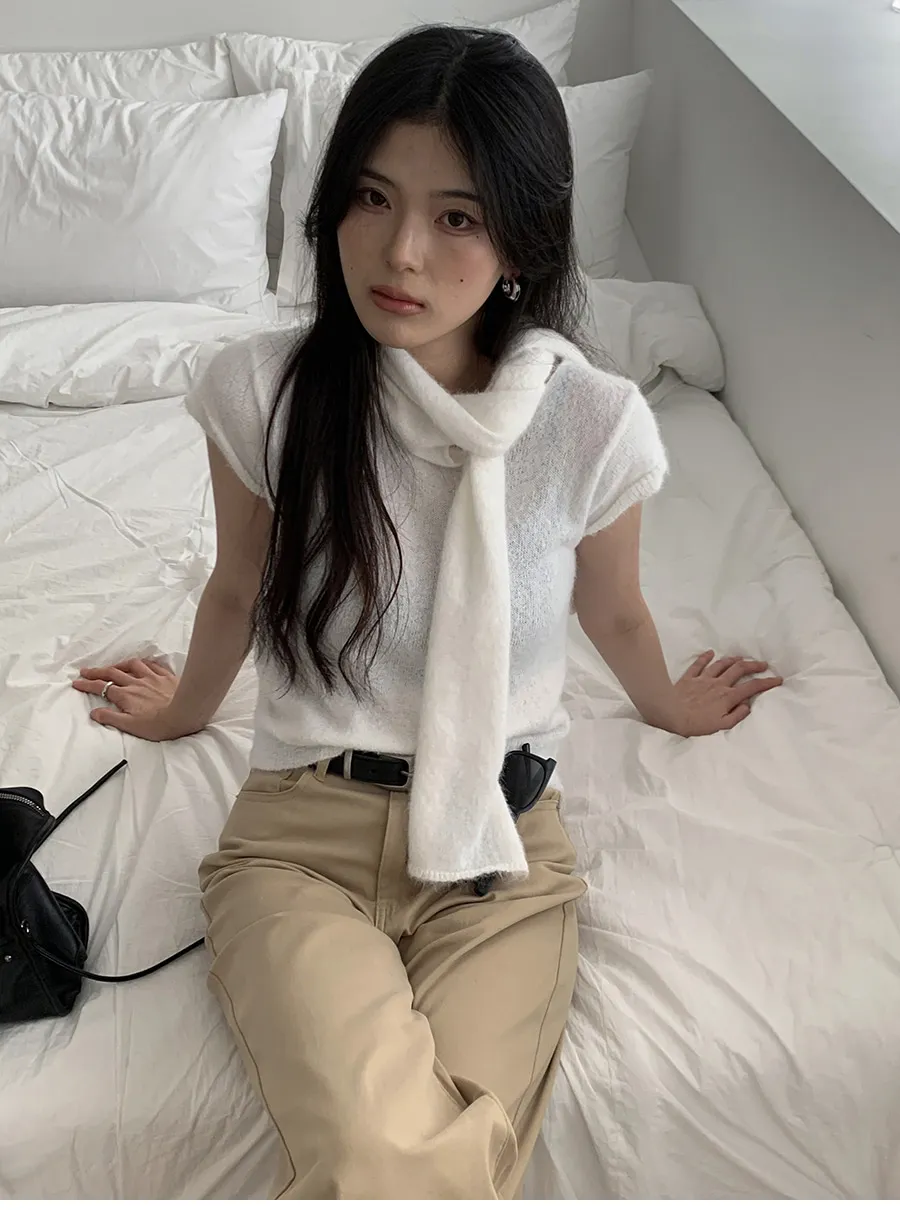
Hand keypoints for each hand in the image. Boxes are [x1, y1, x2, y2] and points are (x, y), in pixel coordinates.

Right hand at [72, 657, 195, 740]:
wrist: (186, 713)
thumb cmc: (159, 725)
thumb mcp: (131, 726)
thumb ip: (111, 718)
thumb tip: (94, 712)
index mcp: (126, 695)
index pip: (102, 687)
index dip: (87, 685)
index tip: (76, 683)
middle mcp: (136, 683)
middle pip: (113, 673)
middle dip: (97, 672)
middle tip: (86, 671)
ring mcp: (152, 677)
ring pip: (132, 665)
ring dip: (119, 664)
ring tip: (113, 666)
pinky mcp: (166, 676)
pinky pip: (152, 664)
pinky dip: (144, 663)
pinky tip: (143, 664)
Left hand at [666, 651, 782, 735]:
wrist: (670, 714)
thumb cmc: (696, 725)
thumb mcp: (721, 726)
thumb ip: (737, 715)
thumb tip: (747, 705)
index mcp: (727, 697)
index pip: (752, 687)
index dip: (767, 682)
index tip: (777, 679)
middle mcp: (718, 684)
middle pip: (739, 669)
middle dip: (753, 665)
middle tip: (763, 664)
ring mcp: (703, 679)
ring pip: (721, 664)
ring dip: (733, 660)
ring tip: (741, 658)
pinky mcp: (689, 678)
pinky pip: (698, 664)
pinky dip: (705, 657)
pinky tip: (710, 652)